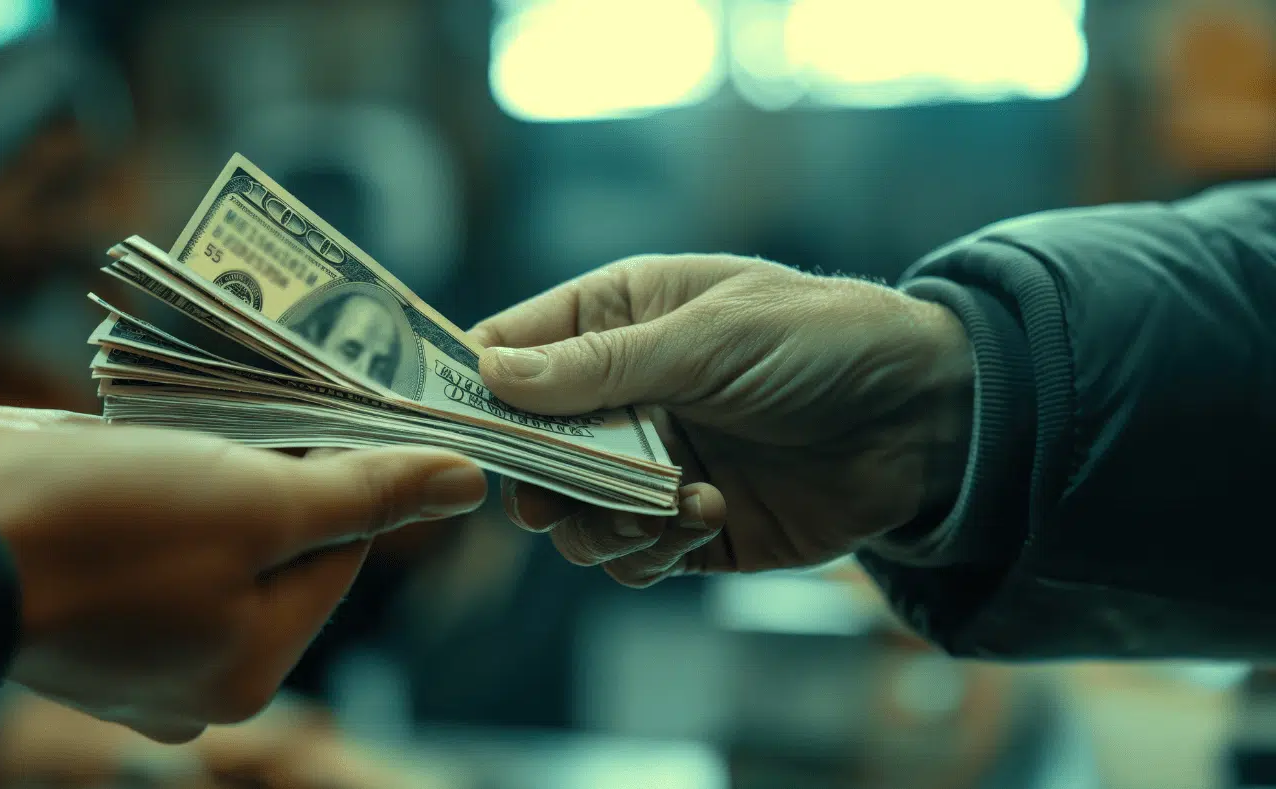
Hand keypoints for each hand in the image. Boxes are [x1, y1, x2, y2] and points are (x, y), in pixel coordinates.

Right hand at [0, 407, 485, 742]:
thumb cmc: (110, 526)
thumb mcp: (257, 503)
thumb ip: (365, 495)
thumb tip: (468, 483)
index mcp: (249, 664)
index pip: (341, 554)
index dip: (348, 474)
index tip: (342, 402)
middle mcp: (195, 664)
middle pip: (278, 543)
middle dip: (280, 465)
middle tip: (276, 391)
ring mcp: (133, 632)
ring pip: (212, 528)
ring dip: (219, 462)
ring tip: (209, 407)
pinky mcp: (83, 586)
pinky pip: (150, 526)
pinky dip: (159, 476)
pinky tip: (145, 434)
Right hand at [470, 255, 973, 585]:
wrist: (930, 419)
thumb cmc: (820, 340)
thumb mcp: (710, 335)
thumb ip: (603, 365)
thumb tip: (494, 375)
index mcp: (613, 320)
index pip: (507, 351)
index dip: (470, 389)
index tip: (454, 430)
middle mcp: (618, 396)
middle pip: (524, 450)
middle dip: (540, 478)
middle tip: (562, 492)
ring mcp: (648, 464)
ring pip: (570, 517)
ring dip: (603, 521)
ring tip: (668, 504)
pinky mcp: (685, 527)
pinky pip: (628, 557)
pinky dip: (650, 550)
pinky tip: (704, 515)